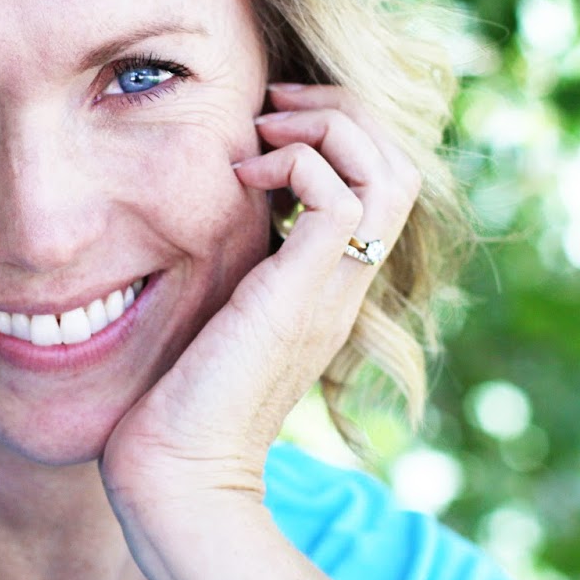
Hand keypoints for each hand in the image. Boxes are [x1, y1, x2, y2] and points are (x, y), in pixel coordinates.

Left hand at [99, 83, 422, 530]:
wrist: (178, 474)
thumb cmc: (178, 402)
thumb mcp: (214, 312)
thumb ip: (228, 266)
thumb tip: (202, 215)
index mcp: (327, 281)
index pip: (381, 179)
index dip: (339, 130)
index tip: (269, 121)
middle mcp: (343, 282)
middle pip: (401, 163)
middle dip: (342, 109)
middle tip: (273, 106)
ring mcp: (329, 290)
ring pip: (389, 171)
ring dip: (329, 127)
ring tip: (264, 131)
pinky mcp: (299, 297)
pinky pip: (339, 200)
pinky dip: (297, 165)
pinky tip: (241, 177)